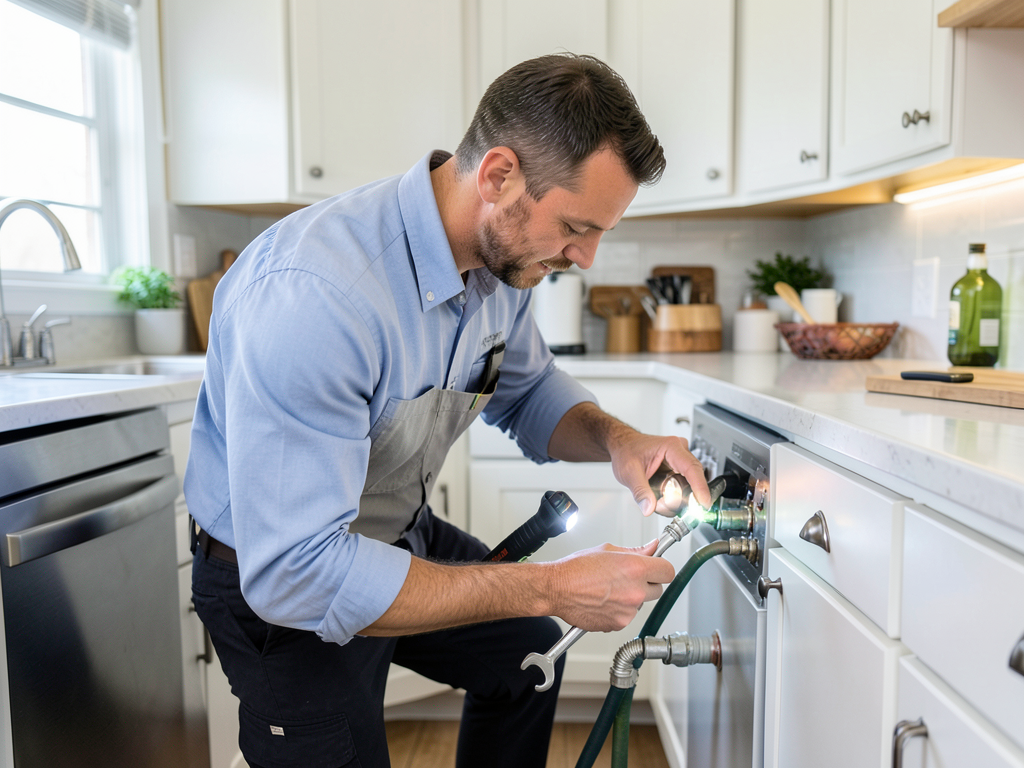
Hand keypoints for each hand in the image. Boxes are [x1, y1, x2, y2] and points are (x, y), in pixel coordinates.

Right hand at [546, 540, 674, 631]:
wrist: (556, 589)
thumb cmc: (576, 569)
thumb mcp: (608, 551)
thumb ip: (635, 551)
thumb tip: (652, 548)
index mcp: (635, 568)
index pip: (668, 571)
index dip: (662, 568)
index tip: (657, 568)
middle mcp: (635, 591)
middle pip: (658, 589)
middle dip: (647, 583)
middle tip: (628, 578)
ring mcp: (628, 610)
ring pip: (641, 603)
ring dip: (632, 598)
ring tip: (609, 589)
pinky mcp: (619, 623)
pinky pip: (627, 615)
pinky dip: (619, 610)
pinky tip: (604, 601)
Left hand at [606, 431, 710, 514]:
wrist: (622, 445)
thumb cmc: (626, 450)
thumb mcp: (629, 472)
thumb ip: (639, 491)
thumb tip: (649, 507)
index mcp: (671, 447)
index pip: (692, 468)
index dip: (700, 487)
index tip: (703, 503)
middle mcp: (680, 451)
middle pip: (694, 478)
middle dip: (687, 497)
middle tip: (673, 509)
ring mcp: (681, 460)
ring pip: (690, 483)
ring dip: (680, 498)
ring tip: (661, 503)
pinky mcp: (679, 468)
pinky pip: (685, 484)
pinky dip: (677, 495)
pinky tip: (664, 500)